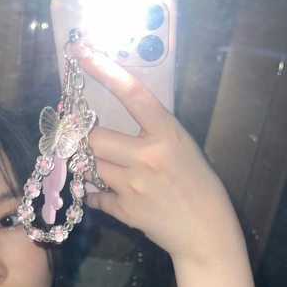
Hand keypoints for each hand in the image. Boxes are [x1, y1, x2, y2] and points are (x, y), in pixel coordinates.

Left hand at [76, 46, 240, 262]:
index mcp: (167, 134)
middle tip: (83, 138)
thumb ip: (152, 133)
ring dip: (87, 164)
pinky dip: (94, 194)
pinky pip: (93, 196)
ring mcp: (132, 185)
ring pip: (89, 166)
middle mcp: (146, 157)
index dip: (105, 72)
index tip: (83, 55)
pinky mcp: (124, 210)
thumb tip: (114, 124)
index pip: (132, 95)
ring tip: (98, 166)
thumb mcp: (182, 147)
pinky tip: (104, 193)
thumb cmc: (197, 184)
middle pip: (94, 138)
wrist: (204, 231)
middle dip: (83, 137)